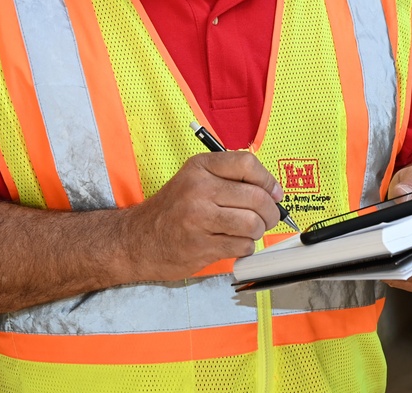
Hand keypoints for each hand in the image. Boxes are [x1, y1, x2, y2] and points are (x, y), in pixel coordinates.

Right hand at [120, 151, 283, 280]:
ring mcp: (199, 219)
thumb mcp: (194, 179)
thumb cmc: (172, 210)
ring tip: (250, 231)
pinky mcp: (201, 246)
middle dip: (271, 212)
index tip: (274, 192)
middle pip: (256, 197)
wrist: (138, 239)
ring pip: (253, 224)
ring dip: (259, 231)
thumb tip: (272, 191)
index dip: (268, 180)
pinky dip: (246, 247)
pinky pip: (242, 246)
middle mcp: (199, 190)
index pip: (247, 164)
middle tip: (269, 217)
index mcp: (200, 168)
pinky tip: (234, 243)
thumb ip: (229, 178)